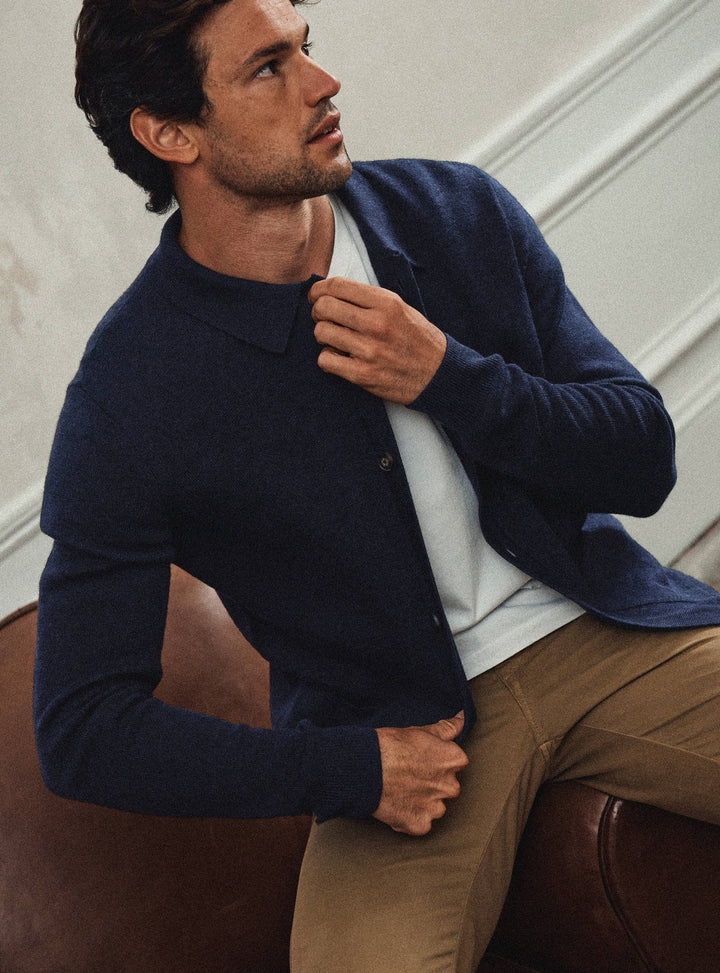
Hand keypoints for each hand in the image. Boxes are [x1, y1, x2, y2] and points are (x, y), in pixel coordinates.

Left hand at [309, 277, 446, 403]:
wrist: (438, 374)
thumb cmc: (416, 339)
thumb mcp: (400, 307)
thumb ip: (369, 299)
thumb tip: (332, 293)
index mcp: (386, 302)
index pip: (337, 286)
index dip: (318, 289)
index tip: (315, 296)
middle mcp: (376, 324)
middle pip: (324, 307)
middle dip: (317, 311)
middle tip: (323, 318)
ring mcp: (369, 350)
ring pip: (321, 333)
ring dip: (323, 336)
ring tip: (335, 340)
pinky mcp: (363, 374)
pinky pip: (325, 360)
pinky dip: (328, 358)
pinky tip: (339, 358)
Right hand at [372, 712, 467, 834]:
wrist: (365, 767)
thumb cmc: (391, 745)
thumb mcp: (421, 730)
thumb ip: (447, 728)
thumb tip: (462, 718)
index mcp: (454, 760)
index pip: (455, 763)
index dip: (436, 761)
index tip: (421, 760)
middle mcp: (450, 786)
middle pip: (446, 786)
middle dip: (432, 782)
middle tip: (409, 774)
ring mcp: (436, 807)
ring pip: (435, 806)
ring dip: (423, 801)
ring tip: (402, 789)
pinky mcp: (421, 824)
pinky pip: (421, 823)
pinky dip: (411, 816)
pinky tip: (397, 803)